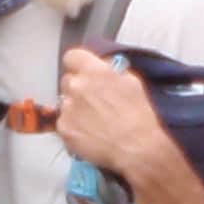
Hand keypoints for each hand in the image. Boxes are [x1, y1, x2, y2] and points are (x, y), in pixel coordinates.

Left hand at [53, 45, 179, 184]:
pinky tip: (89, 134)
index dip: (78, 66)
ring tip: (94, 121)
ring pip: (65, 103)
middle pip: (68, 81)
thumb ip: (110, 71)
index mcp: (94, 71)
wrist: (137, 146)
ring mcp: (67, 108)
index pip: (72, 57)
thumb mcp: (131, 81)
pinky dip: (73, 127)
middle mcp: (76, 86)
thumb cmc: (139, 114)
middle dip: (78, 88)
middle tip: (93, 101)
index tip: (85, 73)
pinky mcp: (63, 128)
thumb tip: (102, 68)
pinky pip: (64, 123)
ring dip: (75, 108)